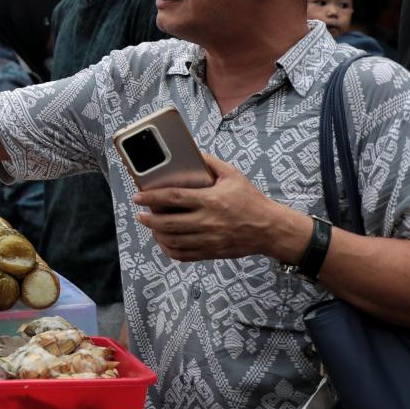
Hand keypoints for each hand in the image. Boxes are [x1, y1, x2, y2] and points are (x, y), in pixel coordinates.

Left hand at [132, 153, 298, 261]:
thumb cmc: (251, 200)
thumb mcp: (233, 175)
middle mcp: (208, 221)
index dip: (152, 197)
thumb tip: (191, 153)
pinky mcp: (212, 252)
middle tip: (140, 214)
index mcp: (211, 200)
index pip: (174, 198)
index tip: (138, 197)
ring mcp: (209, 239)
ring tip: (151, 227)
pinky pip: (185, 255)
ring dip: (157, 234)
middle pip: (169, 223)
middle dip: (149, 219)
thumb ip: (211, 163)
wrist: (271, 228)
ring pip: (174, 241)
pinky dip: (170, 250)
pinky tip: (165, 242)